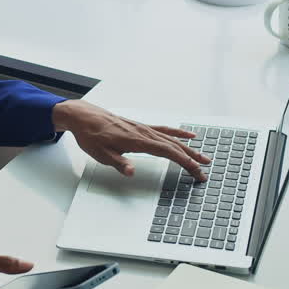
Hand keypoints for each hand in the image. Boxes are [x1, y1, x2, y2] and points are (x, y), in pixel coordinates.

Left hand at [52, 99, 209, 181]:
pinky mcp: (141, 127)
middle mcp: (144, 133)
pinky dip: (178, 133)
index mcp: (137, 141)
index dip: (184, 162)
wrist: (83, 117)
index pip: (168, 152)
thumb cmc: (91, 135)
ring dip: (189, 149)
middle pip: (174, 146)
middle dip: (192, 159)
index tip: (196, 171)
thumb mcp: (100, 154)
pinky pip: (164, 130)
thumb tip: (130, 171)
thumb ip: (118, 163)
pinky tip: (189, 136)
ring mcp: (144, 128)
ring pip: (172, 139)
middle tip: (205, 171)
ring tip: (203, 157)